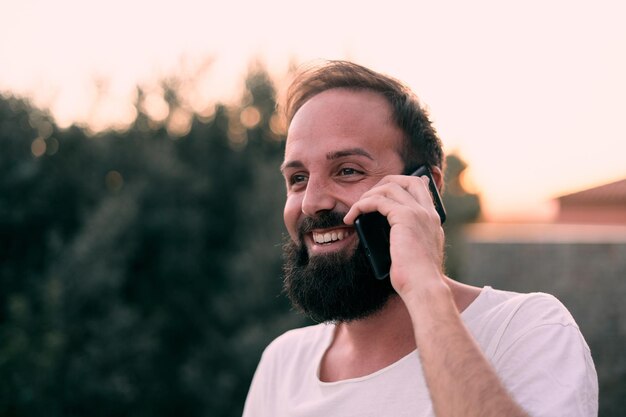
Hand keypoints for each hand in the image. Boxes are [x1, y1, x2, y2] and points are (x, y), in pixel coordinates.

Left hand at [344, 174, 446, 298]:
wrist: (424, 287)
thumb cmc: (417, 278)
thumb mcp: (417, 254)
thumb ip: (409, 240)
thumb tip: (391, 237)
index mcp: (433, 220)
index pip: (421, 188)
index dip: (401, 185)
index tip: (384, 192)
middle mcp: (428, 213)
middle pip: (407, 179)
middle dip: (384, 183)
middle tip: (367, 198)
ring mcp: (418, 213)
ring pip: (390, 187)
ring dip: (369, 195)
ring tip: (356, 209)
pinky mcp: (406, 217)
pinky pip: (378, 200)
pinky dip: (362, 204)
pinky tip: (353, 215)